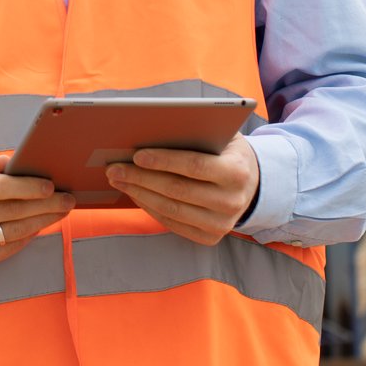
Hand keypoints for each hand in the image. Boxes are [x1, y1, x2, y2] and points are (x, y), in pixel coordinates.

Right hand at [0, 155, 74, 270]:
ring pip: (12, 233)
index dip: (26, 187)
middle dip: (44, 205)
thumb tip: (14, 161)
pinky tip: (39, 226)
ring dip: (41, 223)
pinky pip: (6, 250)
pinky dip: (26, 238)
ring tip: (60, 212)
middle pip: (10, 212)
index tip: (50, 186)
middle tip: (67, 199)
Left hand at [106, 133, 259, 245]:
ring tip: (119, 179)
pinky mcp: (210, 237)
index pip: (195, 166)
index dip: (164, 161)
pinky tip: (135, 193)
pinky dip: (149, 208)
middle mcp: (232, 202)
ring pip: (171, 210)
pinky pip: (172, 223)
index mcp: (237, 172)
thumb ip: (197, 130)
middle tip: (114, 168)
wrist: (251, 185)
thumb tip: (153, 128)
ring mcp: (222, 224)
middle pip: (177, 190)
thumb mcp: (222, 135)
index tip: (136, 155)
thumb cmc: (227, 152)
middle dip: (141, 178)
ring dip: (139, 194)